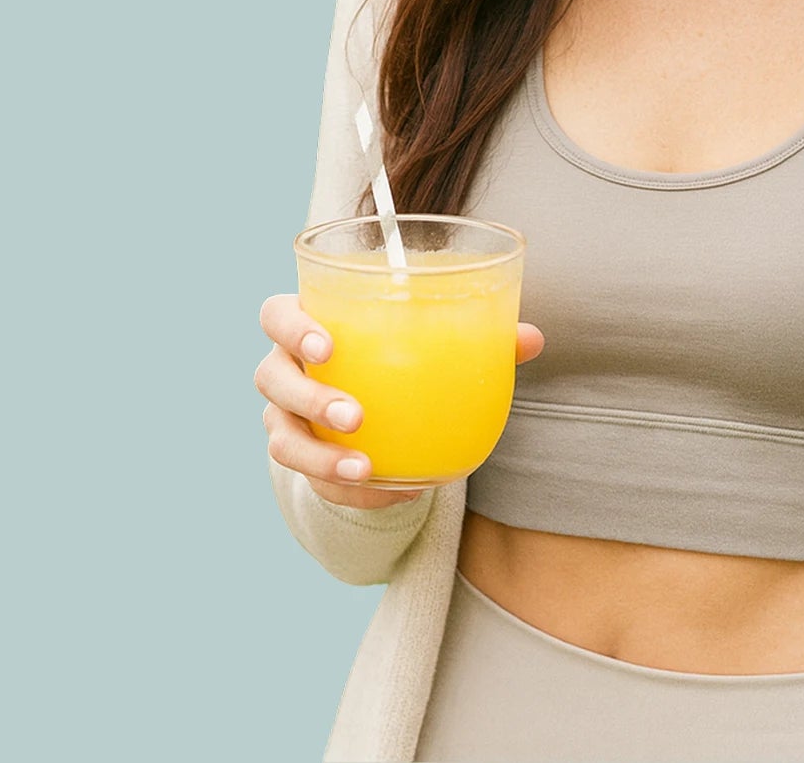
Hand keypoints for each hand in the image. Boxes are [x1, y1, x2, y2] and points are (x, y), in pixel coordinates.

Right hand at [256, 291, 545, 508]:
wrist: (371, 405)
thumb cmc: (398, 352)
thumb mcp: (428, 340)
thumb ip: (478, 336)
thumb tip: (533, 339)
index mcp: (309, 321)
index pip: (276, 314)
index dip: (291, 327)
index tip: (328, 346)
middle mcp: (285, 368)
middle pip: (270, 376)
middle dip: (311, 397)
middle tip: (356, 415)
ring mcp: (285, 416)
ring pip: (282, 437)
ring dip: (319, 456)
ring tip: (364, 467)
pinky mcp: (301, 459)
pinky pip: (312, 481)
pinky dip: (348, 489)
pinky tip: (391, 489)